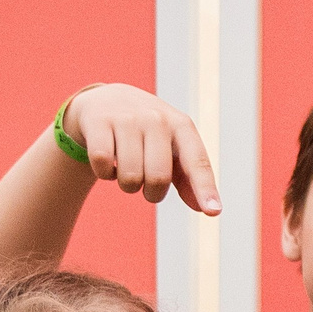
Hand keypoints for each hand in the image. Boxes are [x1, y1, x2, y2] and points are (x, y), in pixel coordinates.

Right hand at [60, 83, 220, 213]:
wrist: (106, 100)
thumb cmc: (146, 133)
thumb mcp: (171, 148)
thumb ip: (189, 178)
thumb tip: (206, 208)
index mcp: (181, 126)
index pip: (197, 161)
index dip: (204, 188)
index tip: (213, 211)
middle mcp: (157, 119)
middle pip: (158, 178)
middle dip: (152, 193)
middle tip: (146, 183)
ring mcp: (127, 118)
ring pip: (129, 177)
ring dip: (127, 185)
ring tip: (125, 168)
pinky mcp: (99, 122)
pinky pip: (103, 166)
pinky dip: (104, 174)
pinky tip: (107, 160)